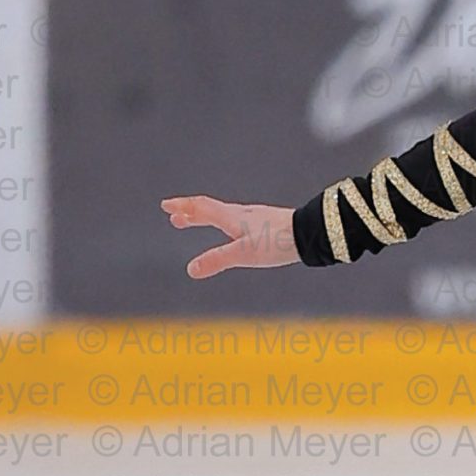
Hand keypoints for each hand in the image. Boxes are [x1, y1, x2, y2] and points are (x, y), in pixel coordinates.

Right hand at [161, 194, 300, 277]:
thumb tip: (191, 269)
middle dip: (190, 214)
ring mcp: (255, 217)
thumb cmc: (276, 242)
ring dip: (207, 217)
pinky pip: (237, 219)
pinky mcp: (267, 223)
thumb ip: (217, 260)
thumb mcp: (243, 254)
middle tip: (174, 218)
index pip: (201, 208)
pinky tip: (234, 229)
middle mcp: (241, 214)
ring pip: (224, 214)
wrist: (309, 233)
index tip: (165, 205)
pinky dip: (224, 221)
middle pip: (210, 210)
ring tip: (198, 221)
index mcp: (231, 217)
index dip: (182, 206)